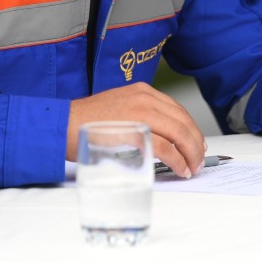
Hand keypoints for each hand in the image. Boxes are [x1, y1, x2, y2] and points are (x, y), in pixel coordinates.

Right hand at [68, 83, 205, 176]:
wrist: (63, 123)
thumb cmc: (86, 121)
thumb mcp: (118, 108)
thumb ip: (139, 115)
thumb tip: (158, 136)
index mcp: (142, 91)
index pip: (177, 110)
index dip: (191, 129)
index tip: (196, 143)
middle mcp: (145, 98)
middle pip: (182, 121)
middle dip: (195, 143)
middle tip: (199, 160)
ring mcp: (140, 113)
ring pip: (178, 133)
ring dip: (189, 153)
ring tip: (192, 167)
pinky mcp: (134, 131)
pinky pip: (165, 147)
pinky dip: (176, 160)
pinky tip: (179, 169)